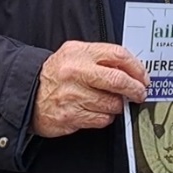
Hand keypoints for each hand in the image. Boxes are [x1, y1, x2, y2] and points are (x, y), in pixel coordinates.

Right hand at [31, 41, 149, 137]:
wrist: (28, 93)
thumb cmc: (58, 74)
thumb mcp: (76, 55)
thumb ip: (101, 58)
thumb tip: (132, 69)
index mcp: (80, 53)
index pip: (118, 55)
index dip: (136, 67)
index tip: (143, 77)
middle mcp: (75, 72)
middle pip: (118, 80)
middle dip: (135, 89)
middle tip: (140, 93)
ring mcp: (72, 95)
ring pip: (111, 103)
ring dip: (118, 105)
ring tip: (113, 102)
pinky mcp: (69, 116)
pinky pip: (101, 119)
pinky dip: (106, 117)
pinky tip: (99, 111)